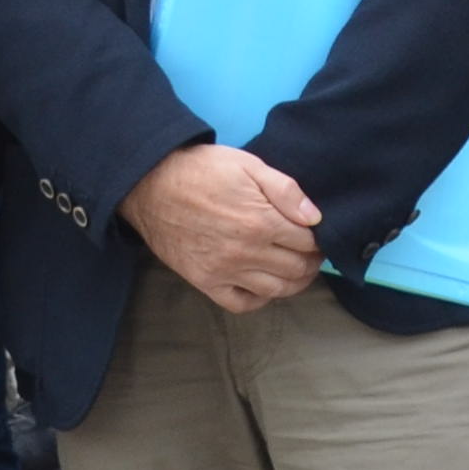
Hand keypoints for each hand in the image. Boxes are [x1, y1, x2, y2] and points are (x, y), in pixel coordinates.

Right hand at [122, 141, 322, 312]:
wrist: (151, 184)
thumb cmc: (202, 170)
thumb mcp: (249, 165)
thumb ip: (286, 190)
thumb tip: (314, 218)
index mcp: (261, 221)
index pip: (307, 242)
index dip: (317, 239)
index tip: (317, 235)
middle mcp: (246, 252)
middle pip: (296, 268)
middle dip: (311, 261)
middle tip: (312, 253)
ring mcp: (225, 271)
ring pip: (275, 290)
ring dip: (294, 283)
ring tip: (297, 270)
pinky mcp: (205, 282)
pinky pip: (242, 304)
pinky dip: (260, 299)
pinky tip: (265, 285)